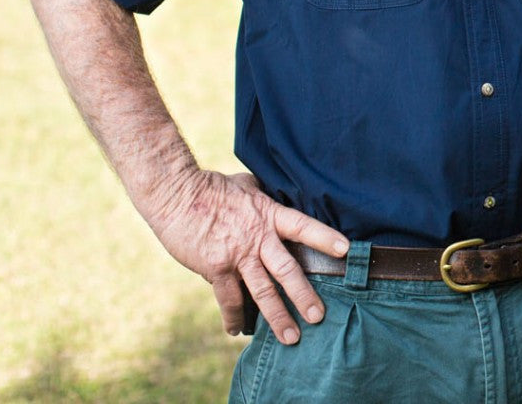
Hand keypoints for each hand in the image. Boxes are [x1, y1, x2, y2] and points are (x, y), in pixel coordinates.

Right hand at [150, 170, 348, 344]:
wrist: (176, 193)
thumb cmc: (211, 186)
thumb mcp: (246, 185)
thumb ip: (262, 197)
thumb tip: (270, 195)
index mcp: (268, 214)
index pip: (303, 226)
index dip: (324, 237)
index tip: (345, 250)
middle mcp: (257, 236)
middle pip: (287, 269)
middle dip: (304, 295)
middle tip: (319, 316)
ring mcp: (237, 254)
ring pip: (263, 291)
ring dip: (277, 316)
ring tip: (291, 337)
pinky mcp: (216, 267)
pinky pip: (229, 299)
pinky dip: (234, 317)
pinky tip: (238, 331)